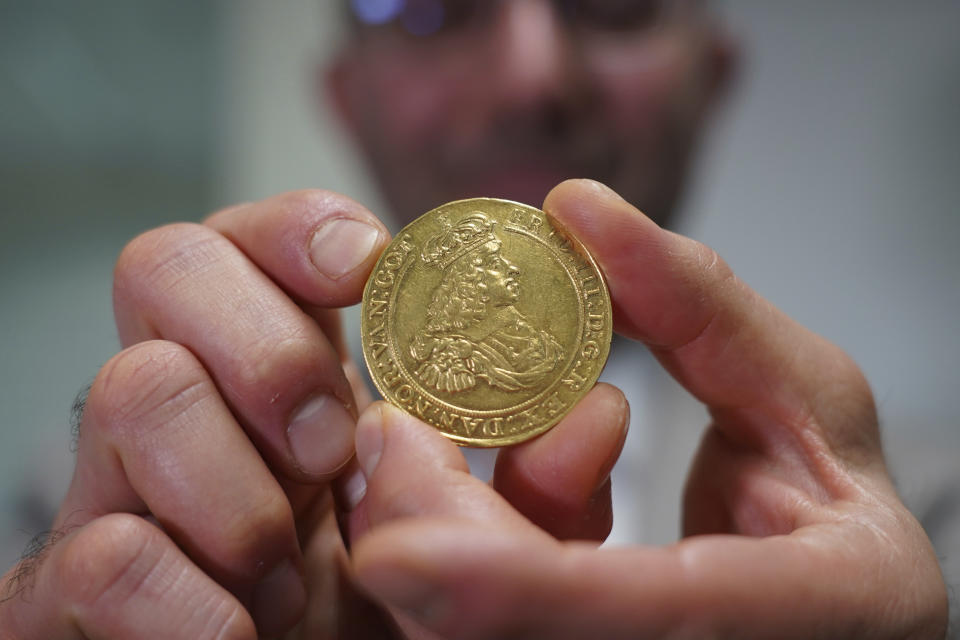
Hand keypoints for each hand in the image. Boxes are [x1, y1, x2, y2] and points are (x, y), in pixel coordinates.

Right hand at [0, 191, 393, 637]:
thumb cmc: (367, 599)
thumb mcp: (412, 507)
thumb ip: (423, 456)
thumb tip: (404, 424)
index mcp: (271, 367)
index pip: (249, 238)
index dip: (300, 230)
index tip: (365, 268)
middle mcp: (179, 400)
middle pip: (166, 263)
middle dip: (269, 351)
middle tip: (331, 452)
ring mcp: (108, 486)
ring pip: (134, 390)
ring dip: (240, 499)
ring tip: (288, 582)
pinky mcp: (58, 592)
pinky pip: (101, 556)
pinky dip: (188, 602)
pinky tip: (239, 633)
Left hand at [345, 180, 948, 638]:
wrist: (832, 584)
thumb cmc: (834, 497)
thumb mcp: (800, 388)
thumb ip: (695, 302)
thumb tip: (580, 210)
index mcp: (816, 607)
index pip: (647, 616)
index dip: (518, 590)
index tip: (391, 548)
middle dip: (445, 542)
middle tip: (392, 436)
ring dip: (444, 538)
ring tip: (414, 442)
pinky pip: (504, 630)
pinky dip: (471, 556)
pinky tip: (477, 481)